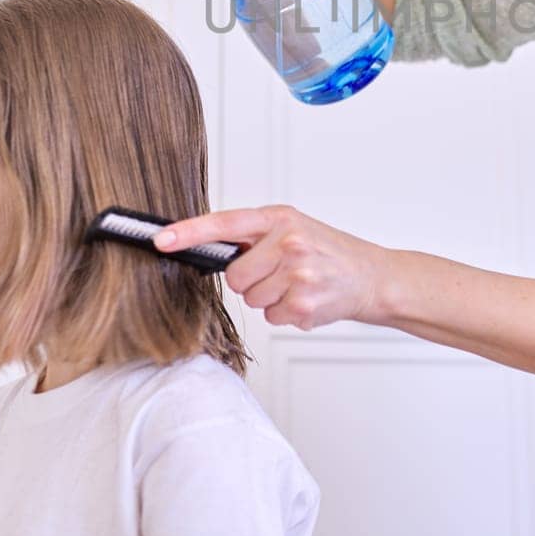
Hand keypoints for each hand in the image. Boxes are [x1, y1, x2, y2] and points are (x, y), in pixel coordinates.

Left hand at [154, 205, 395, 329]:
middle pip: (235, 276)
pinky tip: (308, 299)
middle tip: (281, 273)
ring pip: (253, 299)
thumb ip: (256, 235)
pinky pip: (272, 317)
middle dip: (252, 280)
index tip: (161, 240)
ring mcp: (297, 274)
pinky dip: (287, 313)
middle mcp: (288, 242)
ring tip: (299, 285)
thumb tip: (209, 248)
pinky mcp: (304, 304)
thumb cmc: (329, 252)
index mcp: (280, 218)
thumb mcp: (294, 227)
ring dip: (271, 298)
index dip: (189, 232)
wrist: (373, 277)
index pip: (225, 224)